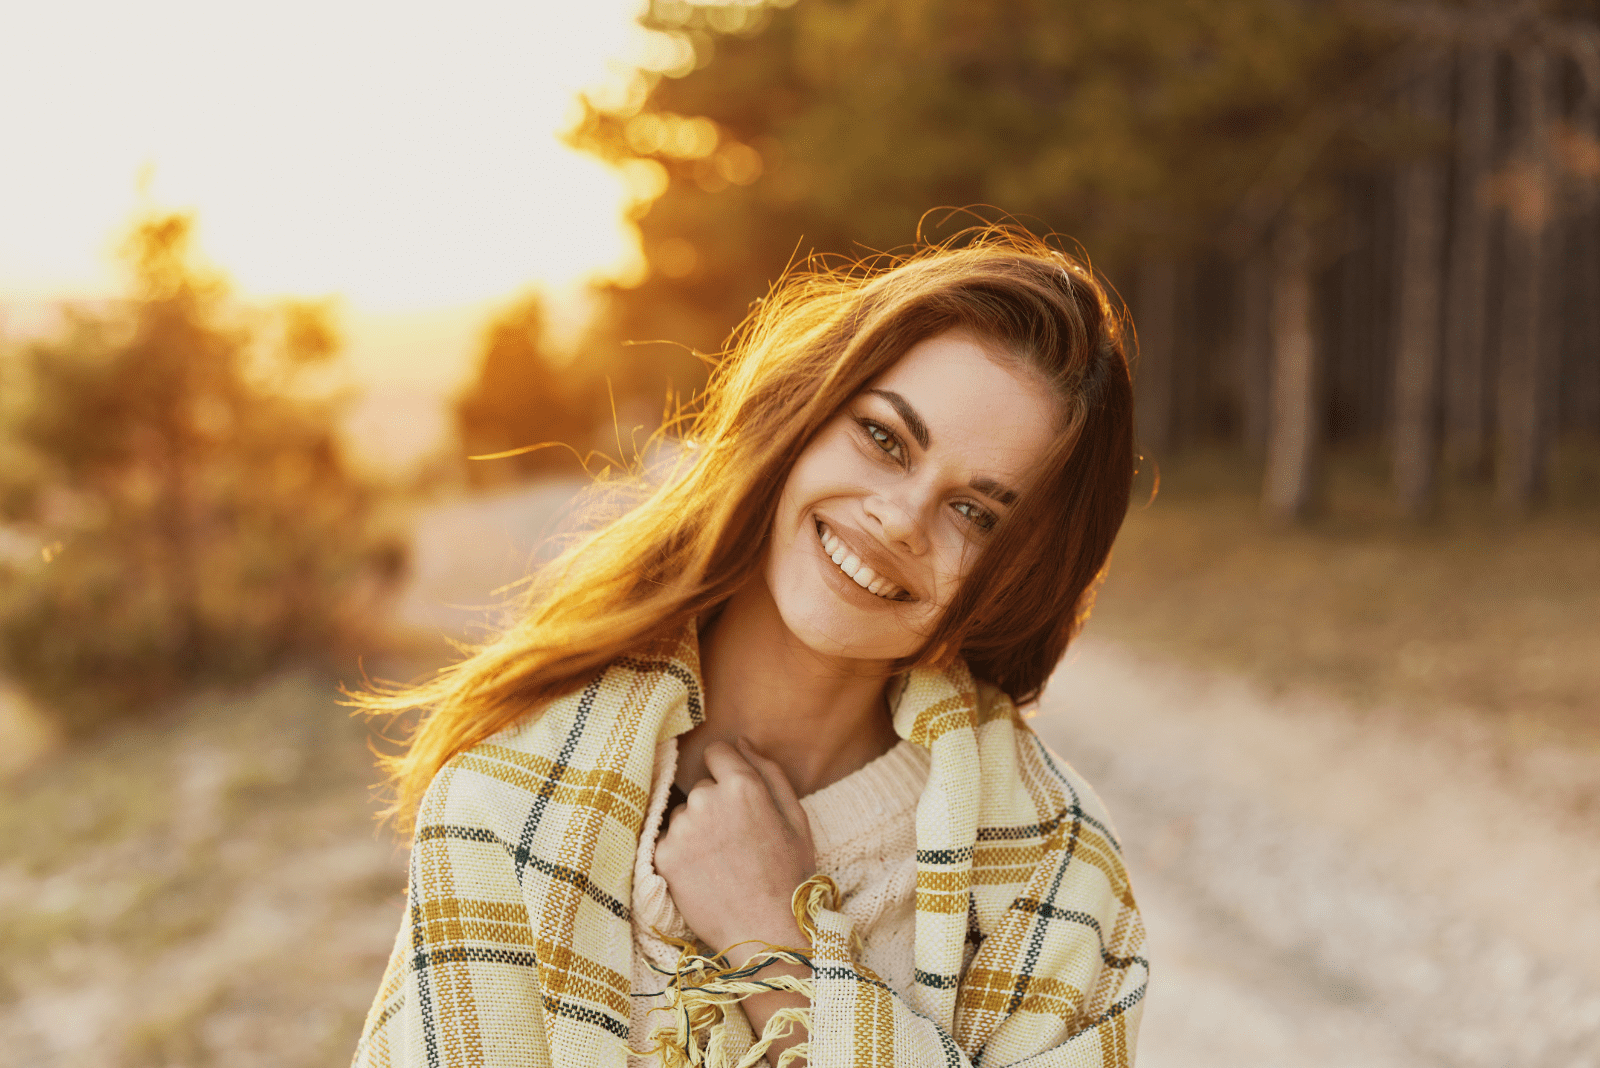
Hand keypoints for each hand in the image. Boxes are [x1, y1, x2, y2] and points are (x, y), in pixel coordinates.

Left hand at [654, 737, 815, 954]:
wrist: (765, 934)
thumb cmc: (789, 875)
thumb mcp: (796, 817)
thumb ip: (768, 771)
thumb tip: (741, 741)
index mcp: (742, 786)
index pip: (717, 753)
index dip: (728, 774)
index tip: (737, 800)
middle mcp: (706, 800)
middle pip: (701, 787)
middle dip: (715, 805)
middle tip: (737, 843)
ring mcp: (681, 829)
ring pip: (684, 815)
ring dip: (697, 830)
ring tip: (721, 863)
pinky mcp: (662, 856)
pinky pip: (668, 841)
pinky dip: (683, 854)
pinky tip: (705, 876)